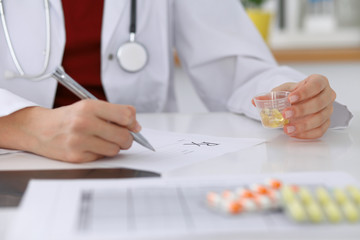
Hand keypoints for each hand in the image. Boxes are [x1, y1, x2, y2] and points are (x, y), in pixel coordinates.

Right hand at [0, 100, 140, 162]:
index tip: (133, 125)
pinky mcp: (76, 157)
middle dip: (127, 138)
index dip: (133, 122)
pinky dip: (100, 153)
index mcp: (89, 107)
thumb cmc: (68, 118)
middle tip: (123, 137)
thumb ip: (114, 112)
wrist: (38, 129)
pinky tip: (91, 146)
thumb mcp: (89, 106)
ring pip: (115, 149)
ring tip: (104, 140)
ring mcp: (79, 141)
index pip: (125, 116)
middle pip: (123, 136)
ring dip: (114, 147)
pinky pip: (101, 157)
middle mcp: (83, 123)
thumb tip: (136, 124)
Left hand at [272, 74, 335, 138]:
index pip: (316, 85)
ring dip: (303, 125)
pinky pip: (320, 130)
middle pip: (319, 103)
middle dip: (301, 110)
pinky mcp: (326, 123)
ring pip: (320, 118)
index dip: (304, 92)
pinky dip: (306, 134)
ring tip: (287, 128)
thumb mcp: (283, 91)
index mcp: (319, 82)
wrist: (300, 100)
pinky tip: (293, 133)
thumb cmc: (295, 93)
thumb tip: (255, 100)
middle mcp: (327, 95)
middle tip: (285, 114)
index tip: (290, 98)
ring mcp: (328, 110)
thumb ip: (270, 95)